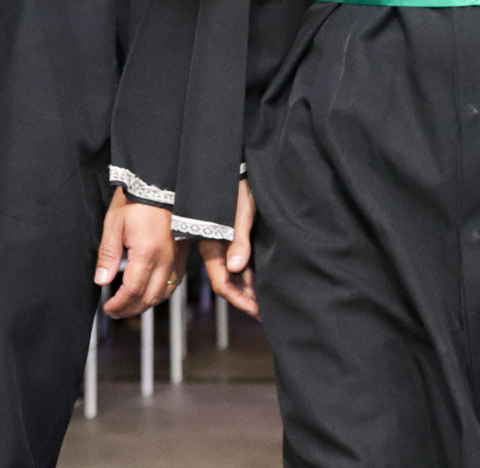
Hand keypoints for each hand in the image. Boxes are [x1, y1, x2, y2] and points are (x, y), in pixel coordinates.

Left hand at [95, 186, 181, 318]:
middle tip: (115, 312)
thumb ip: (108, 254)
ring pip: (165, 293)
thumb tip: (101, 280)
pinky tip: (150, 291)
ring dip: (147, 304)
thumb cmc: (136, 199)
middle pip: (150, 297)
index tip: (108, 308)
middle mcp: (166, 259)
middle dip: (131, 309)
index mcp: (147, 253)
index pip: (133, 290)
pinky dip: (162, 293)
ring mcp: (177, 257)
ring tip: (130, 306)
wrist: (160, 182)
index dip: (119, 304)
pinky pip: (175, 281)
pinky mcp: (183, 253)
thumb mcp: (114, 223)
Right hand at [200, 180, 257, 316]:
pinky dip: (249, 275)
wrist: (233, 166)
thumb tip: (236, 267)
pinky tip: (262, 281)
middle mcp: (215, 247)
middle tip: (266, 312)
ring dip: (248, 288)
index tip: (257, 311)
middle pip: (227, 282)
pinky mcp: (233, 236)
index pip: (222, 283)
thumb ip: (239, 240)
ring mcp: (224, 243)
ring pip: (234, 274)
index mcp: (212, 244)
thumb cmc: (238, 186)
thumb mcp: (241, 212)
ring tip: (266, 301)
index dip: (238, 300)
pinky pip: (239, 262)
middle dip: (244, 298)